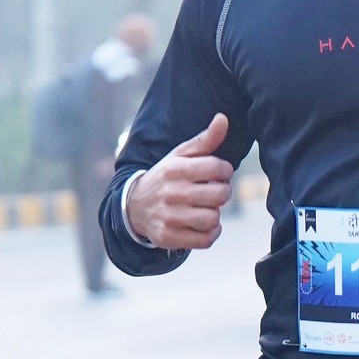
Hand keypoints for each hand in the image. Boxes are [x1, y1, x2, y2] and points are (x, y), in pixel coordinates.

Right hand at [124, 112, 234, 250]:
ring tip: (204, 208)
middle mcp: (172, 193)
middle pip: (220, 194)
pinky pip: (205, 240)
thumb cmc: (166, 177)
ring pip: (213, 218)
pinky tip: (203, 225)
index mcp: (176, 169)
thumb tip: (223, 118)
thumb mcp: (180, 155)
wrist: (134, 206)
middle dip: (221, 193)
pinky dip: (210, 233)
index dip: (224, 171)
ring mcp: (170, 217)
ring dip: (214, 214)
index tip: (217, 173)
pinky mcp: (169, 237)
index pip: (217, 167)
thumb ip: (205, 139)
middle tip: (212, 192)